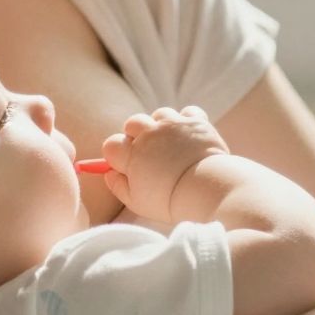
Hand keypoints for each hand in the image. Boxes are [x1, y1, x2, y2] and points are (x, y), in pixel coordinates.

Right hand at [98, 106, 227, 221]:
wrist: (204, 189)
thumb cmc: (169, 200)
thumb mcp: (136, 202)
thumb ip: (118, 186)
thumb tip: (109, 173)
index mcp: (132, 153)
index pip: (111, 144)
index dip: (117, 155)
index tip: (127, 164)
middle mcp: (149, 133)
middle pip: (133, 123)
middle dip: (136, 135)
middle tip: (148, 152)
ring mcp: (173, 125)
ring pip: (160, 115)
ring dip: (162, 126)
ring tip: (171, 144)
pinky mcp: (195, 122)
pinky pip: (187, 112)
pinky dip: (187, 121)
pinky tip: (189, 135)